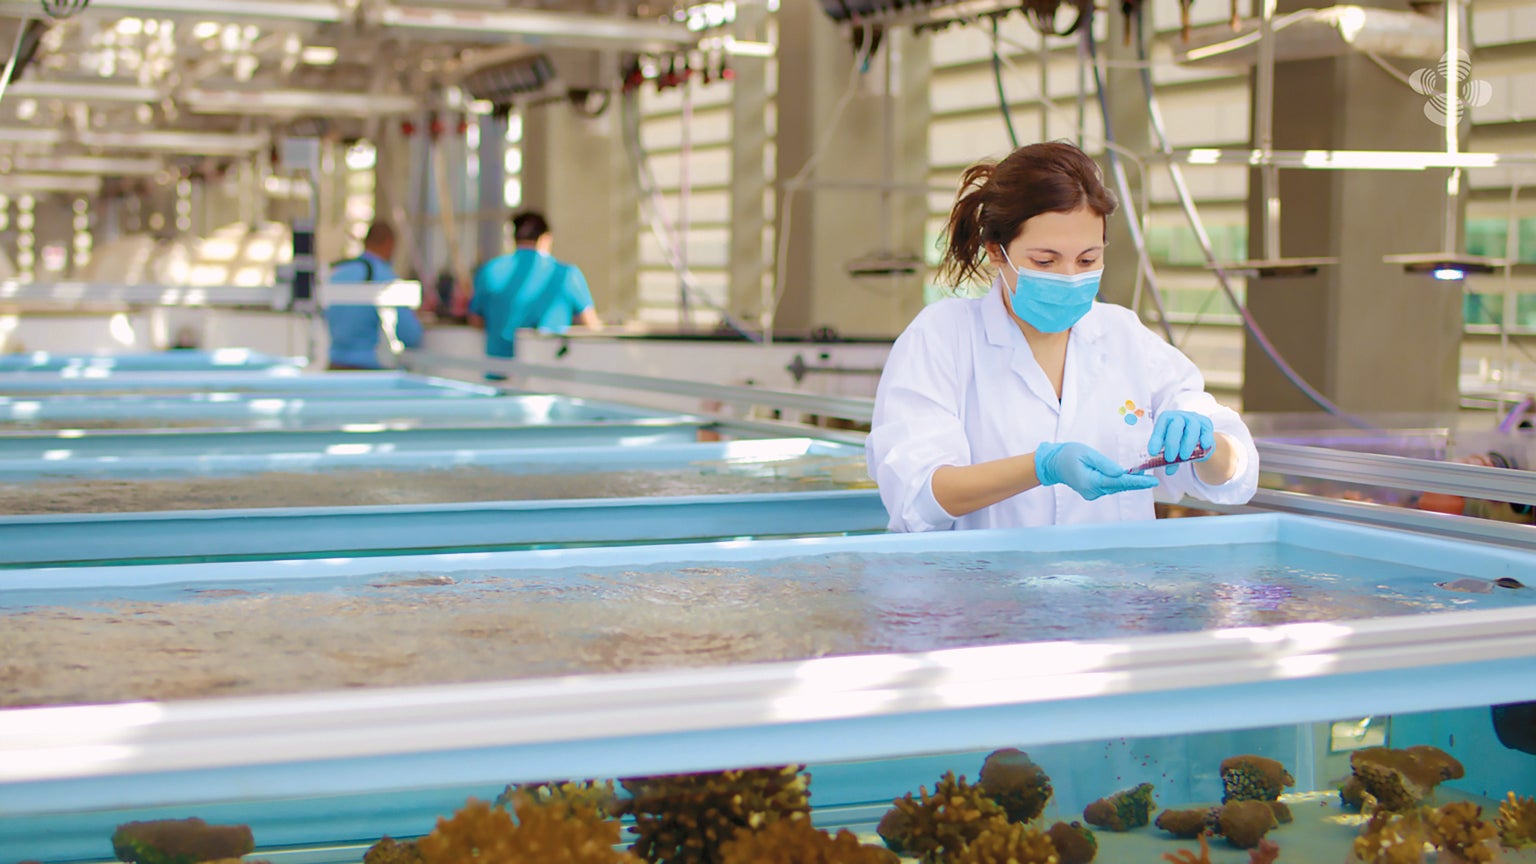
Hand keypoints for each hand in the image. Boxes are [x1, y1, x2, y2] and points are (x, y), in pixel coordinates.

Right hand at [1035, 442, 1159, 500]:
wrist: (1053, 464)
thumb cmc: (1068, 455)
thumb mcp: (1086, 454)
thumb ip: (1104, 464)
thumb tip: (1121, 472)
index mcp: (1090, 481)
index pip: (1118, 482)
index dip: (1137, 481)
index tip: (1151, 482)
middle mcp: (1093, 491)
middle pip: (1119, 487)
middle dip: (1137, 483)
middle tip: (1154, 480)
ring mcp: (1092, 493)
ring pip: (1115, 488)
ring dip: (1129, 482)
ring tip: (1145, 477)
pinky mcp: (1093, 492)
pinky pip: (1110, 487)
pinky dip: (1120, 482)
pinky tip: (1130, 478)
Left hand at [1146, 411, 1214, 475]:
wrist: (1197, 437)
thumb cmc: (1179, 441)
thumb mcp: (1171, 449)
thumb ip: (1169, 459)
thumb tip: (1169, 471)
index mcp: (1166, 419)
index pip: (1159, 427)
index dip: (1156, 440)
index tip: (1153, 453)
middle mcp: (1179, 417)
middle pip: (1175, 427)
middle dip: (1172, 443)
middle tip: (1170, 458)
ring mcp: (1194, 419)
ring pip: (1192, 428)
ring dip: (1187, 443)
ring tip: (1184, 457)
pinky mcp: (1206, 424)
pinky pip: (1206, 430)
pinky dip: (1205, 438)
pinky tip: (1204, 446)